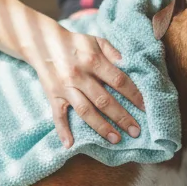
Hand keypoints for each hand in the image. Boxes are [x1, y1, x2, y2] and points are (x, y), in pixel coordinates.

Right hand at [34, 28, 144, 147]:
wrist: (42, 42)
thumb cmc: (75, 43)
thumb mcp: (96, 41)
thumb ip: (113, 52)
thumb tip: (129, 65)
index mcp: (93, 61)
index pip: (118, 80)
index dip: (133, 95)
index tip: (145, 107)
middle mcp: (79, 76)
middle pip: (104, 100)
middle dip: (121, 117)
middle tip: (135, 131)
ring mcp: (65, 88)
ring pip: (85, 111)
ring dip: (101, 127)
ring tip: (116, 139)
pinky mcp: (53, 96)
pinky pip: (57, 116)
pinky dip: (62, 130)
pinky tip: (70, 144)